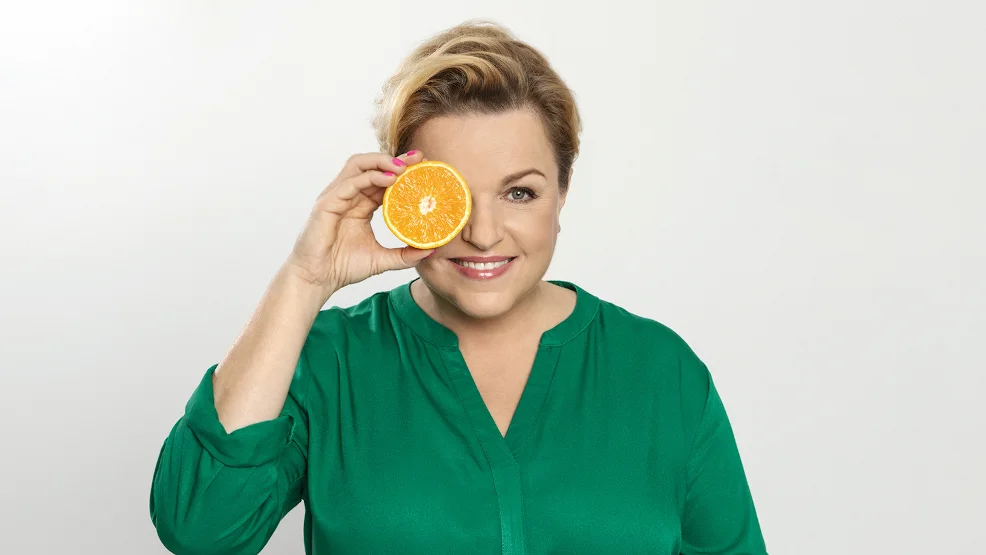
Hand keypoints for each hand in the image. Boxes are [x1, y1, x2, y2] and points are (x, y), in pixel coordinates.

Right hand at [283, 150, 429, 297]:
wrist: (317, 280)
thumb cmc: (343, 267)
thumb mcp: (382, 259)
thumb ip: (405, 255)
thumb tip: (430, 250)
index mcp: (360, 205)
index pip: (382, 179)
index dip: (401, 171)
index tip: (424, 166)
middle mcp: (348, 196)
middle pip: (371, 166)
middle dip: (395, 159)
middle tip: (418, 158)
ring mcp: (336, 197)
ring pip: (358, 165)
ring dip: (381, 161)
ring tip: (403, 167)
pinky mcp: (326, 203)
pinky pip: (349, 183)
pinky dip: (370, 177)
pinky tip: (389, 180)